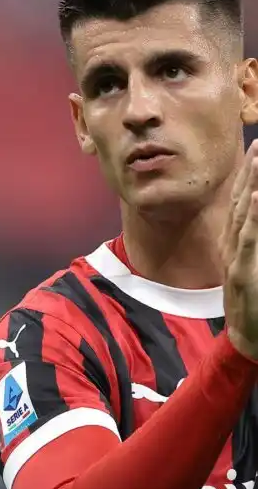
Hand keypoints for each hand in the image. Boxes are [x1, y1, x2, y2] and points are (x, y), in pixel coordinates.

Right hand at [221, 140, 257, 359]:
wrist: (246, 336)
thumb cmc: (255, 303)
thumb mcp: (252, 267)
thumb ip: (252, 243)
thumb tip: (255, 211)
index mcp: (234, 242)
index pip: (242, 203)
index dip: (248, 176)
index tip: (256, 151)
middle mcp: (231, 244)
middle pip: (241, 202)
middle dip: (251, 172)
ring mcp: (236, 257)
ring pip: (244, 215)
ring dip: (252, 186)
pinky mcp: (243, 273)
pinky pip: (248, 241)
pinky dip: (253, 218)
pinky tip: (257, 198)